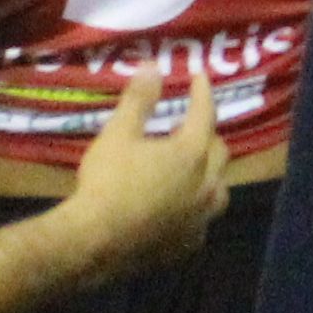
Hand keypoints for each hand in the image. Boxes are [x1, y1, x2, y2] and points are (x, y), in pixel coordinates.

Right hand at [60, 64, 230, 270]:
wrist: (93, 242)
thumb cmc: (107, 182)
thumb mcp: (118, 134)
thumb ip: (139, 100)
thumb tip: (152, 66)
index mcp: (192, 153)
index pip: (206, 114)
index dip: (203, 93)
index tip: (199, 78)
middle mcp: (206, 185)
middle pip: (219, 152)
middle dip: (207, 134)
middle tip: (189, 125)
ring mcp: (199, 219)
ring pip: (218, 190)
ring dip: (209, 175)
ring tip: (193, 169)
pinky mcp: (186, 246)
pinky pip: (201, 221)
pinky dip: (195, 209)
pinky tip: (180, 209)